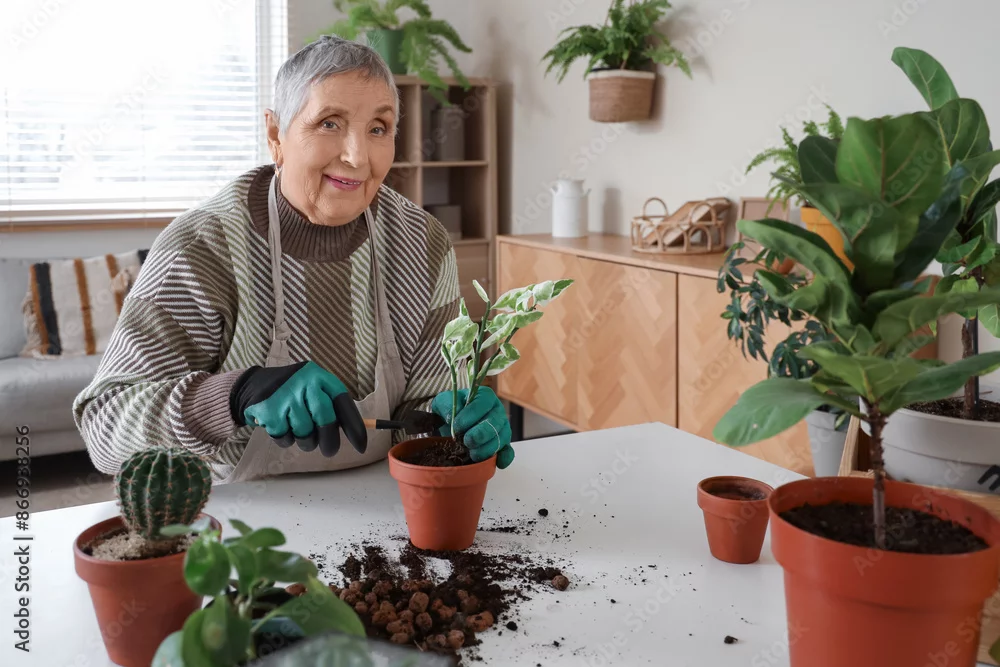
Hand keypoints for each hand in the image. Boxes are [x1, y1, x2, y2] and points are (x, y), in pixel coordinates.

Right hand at [229, 361, 366, 455]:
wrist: (253, 385)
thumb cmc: (293, 391)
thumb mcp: (313, 387)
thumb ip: (331, 405)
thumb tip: (355, 432)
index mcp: (319, 377)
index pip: (343, 402)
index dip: (354, 426)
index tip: (361, 445)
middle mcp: (304, 383)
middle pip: (326, 420)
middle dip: (329, 440)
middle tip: (329, 451)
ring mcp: (286, 397)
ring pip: (305, 433)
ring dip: (304, 439)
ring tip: (297, 429)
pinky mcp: (269, 411)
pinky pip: (285, 438)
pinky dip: (285, 439)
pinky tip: (281, 426)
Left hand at [431, 387, 513, 468]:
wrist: (453, 425)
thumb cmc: (452, 411)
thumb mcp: (444, 401)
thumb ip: (447, 404)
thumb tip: (451, 417)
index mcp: (485, 397)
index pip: (482, 404)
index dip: (469, 416)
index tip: (456, 427)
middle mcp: (497, 412)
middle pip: (494, 423)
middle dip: (479, 435)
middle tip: (466, 441)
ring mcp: (502, 429)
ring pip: (501, 439)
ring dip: (486, 449)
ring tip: (472, 454)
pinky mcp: (503, 445)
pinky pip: (508, 452)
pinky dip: (504, 458)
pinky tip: (496, 462)